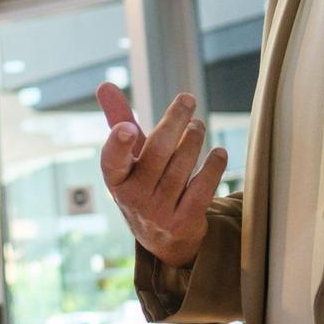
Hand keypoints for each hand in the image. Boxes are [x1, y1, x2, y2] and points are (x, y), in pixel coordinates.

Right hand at [96, 82, 227, 269]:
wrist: (163, 239)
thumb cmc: (143, 184)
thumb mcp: (128, 158)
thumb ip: (118, 121)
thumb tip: (104, 84)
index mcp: (116, 180)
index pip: (112, 162)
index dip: (118, 145)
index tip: (127, 128)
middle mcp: (134, 198)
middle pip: (157, 153)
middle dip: (174, 122)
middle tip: (188, 99)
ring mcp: (159, 212)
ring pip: (182, 167)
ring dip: (194, 139)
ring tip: (199, 125)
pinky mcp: (184, 222)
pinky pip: (202, 189)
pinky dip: (213, 167)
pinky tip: (218, 152)